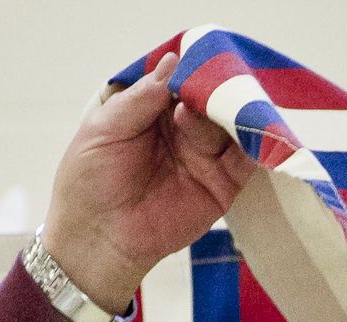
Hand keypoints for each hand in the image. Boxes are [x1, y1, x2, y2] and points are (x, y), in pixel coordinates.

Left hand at [40, 52, 254, 321]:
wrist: (100, 239)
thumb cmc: (89, 181)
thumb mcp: (104, 129)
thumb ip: (140, 98)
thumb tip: (175, 61)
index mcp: (152, 111)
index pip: (181, 81)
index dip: (193, 68)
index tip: (205, 57)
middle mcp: (183, 129)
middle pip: (212, 99)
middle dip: (218, 89)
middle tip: (221, 84)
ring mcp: (205, 157)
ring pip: (233, 125)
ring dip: (235, 113)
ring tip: (231, 108)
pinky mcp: (224, 185)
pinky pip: (247, 160)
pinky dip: (257, 144)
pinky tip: (255, 131)